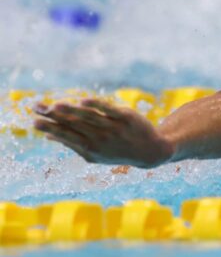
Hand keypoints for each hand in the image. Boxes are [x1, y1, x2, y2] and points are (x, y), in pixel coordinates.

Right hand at [34, 98, 173, 167]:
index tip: (33, 122)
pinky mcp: (126, 117)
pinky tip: (83, 101)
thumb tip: (49, 137)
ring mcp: (113, 127)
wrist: (150, 151)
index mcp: (90, 148)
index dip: (50, 129)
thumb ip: (73, 145)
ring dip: (71, 111)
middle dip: (54, 117)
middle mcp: (100, 138)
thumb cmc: (117, 151)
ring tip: (54, 106)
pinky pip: (109, 111)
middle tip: (36, 108)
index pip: (66, 136)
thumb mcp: (95, 154)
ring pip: (89, 118)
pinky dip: (97, 106)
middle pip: (74, 125)